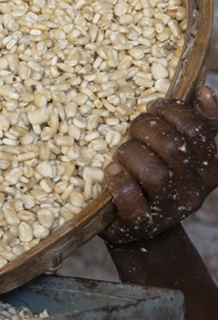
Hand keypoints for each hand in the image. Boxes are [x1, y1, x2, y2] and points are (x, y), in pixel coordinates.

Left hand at [102, 85, 217, 243]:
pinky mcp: (140, 223)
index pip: (198, 129)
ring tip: (121, 151)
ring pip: (154, 173)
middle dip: (146, 128)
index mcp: (210, 167)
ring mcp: (168, 209)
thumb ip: (199, 122)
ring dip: (131, 153)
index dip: (173, 111)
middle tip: (132, 127)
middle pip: (173, 147)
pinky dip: (119, 181)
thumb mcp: (183, 151)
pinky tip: (111, 170)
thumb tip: (204, 91)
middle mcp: (194, 189)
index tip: (153, 106)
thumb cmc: (158, 178)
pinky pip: (132, 199)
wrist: (141, 228)